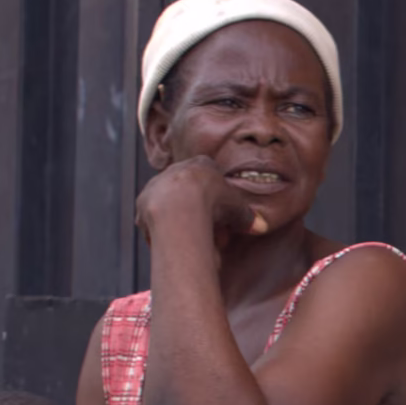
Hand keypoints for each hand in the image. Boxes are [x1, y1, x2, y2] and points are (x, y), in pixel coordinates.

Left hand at [134, 155, 266, 247]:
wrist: (179, 206)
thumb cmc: (213, 202)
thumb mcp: (237, 210)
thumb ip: (247, 217)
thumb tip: (261, 227)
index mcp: (200, 164)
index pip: (210, 177)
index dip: (217, 198)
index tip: (222, 214)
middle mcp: (176, 169)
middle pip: (189, 190)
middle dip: (199, 211)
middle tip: (210, 231)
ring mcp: (157, 184)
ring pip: (171, 204)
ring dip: (181, 220)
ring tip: (193, 238)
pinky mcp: (144, 202)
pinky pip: (156, 217)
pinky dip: (165, 229)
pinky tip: (175, 240)